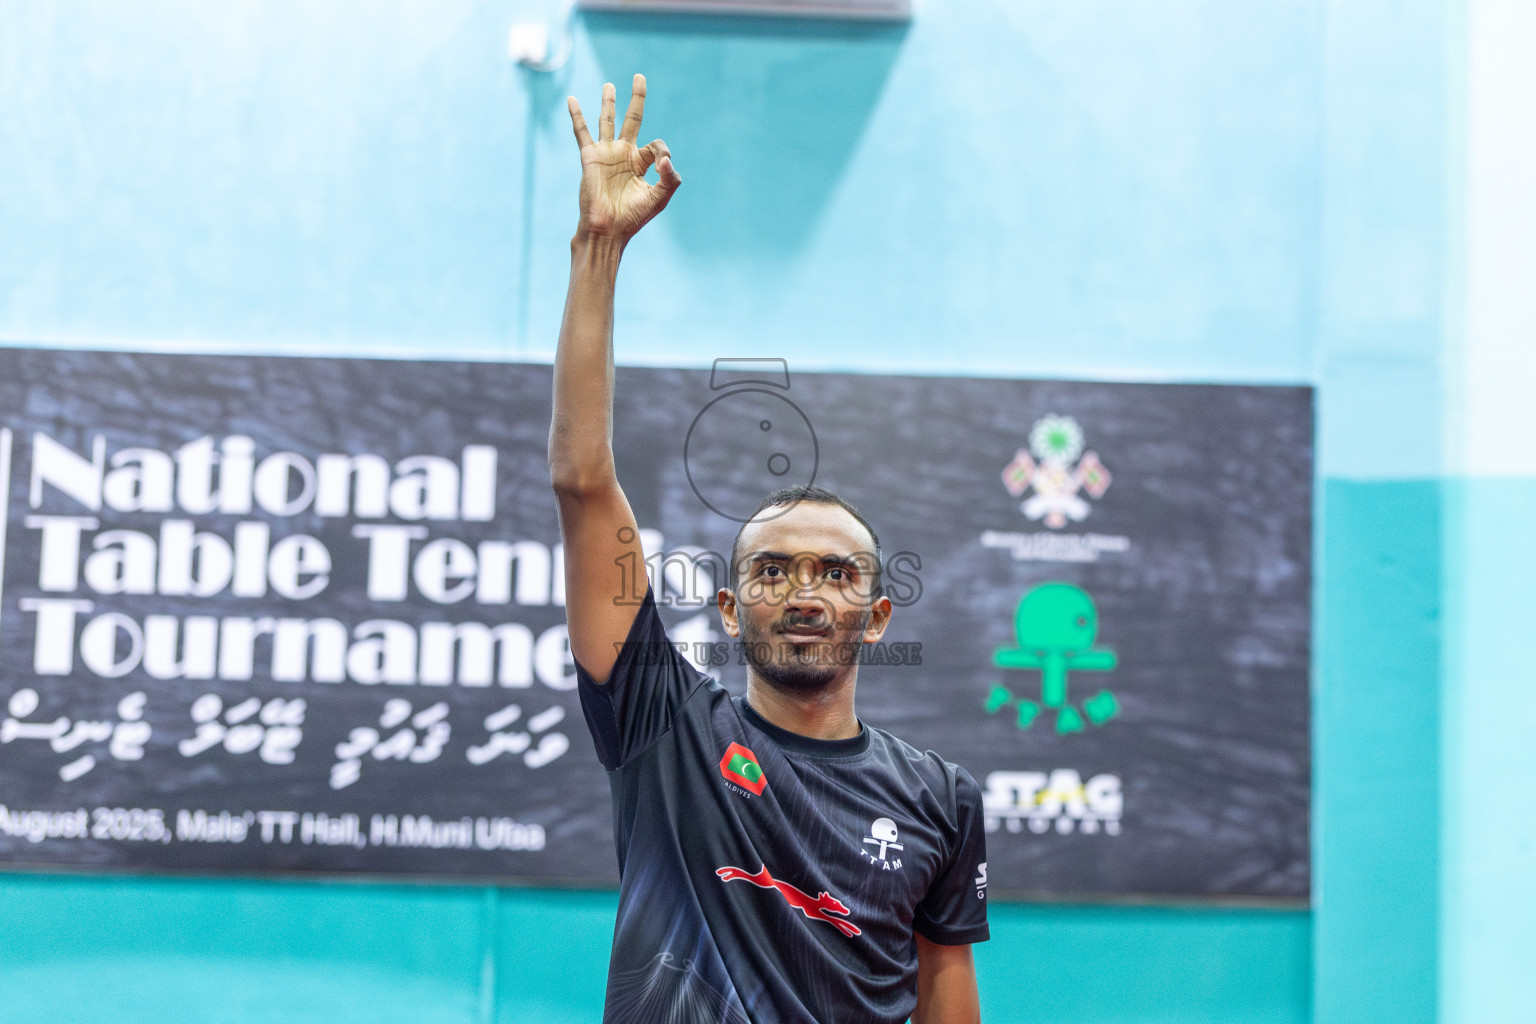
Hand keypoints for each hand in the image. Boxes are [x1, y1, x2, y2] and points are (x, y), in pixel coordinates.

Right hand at [568, 74, 680, 241]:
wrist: (608, 230)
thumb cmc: (633, 218)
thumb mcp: (659, 198)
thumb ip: (671, 177)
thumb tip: (666, 159)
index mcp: (641, 164)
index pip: (657, 145)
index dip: (663, 151)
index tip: (662, 166)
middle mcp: (624, 155)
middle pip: (633, 119)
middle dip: (637, 98)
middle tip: (640, 77)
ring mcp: (607, 154)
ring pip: (608, 120)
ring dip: (608, 102)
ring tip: (609, 85)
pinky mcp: (590, 157)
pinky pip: (582, 132)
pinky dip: (577, 115)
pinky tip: (571, 100)